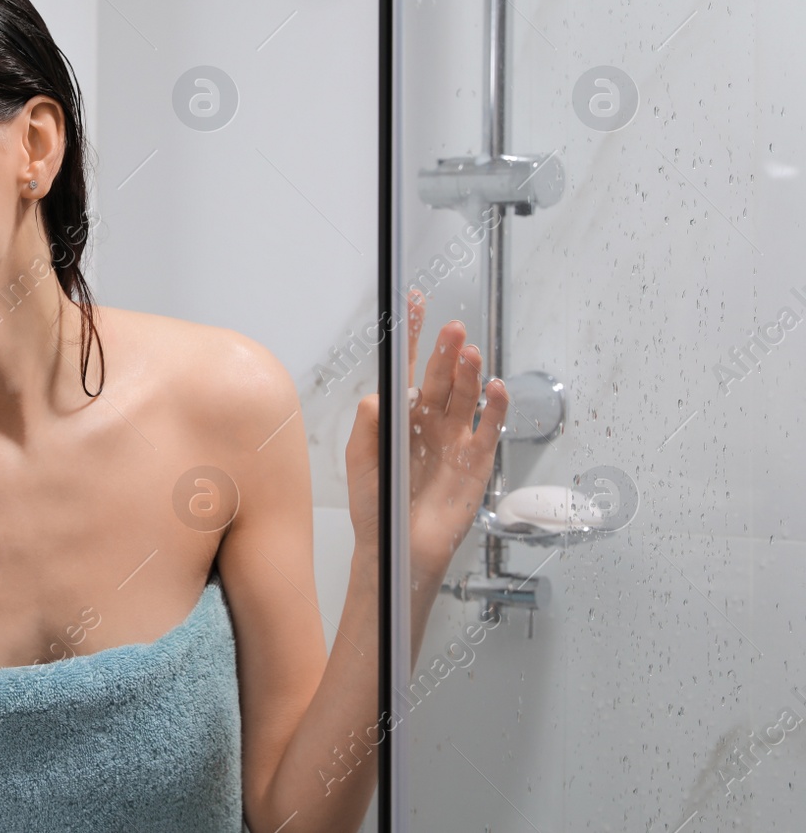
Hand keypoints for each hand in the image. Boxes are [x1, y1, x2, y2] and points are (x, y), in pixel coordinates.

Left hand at [344, 290, 507, 578]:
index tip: (415, 305)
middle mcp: (431, 422)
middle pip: (441, 377)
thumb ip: (367, 426)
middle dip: (446, 351)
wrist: (396, 549)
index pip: (410, 369)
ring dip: (469, 373)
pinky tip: (495, 387)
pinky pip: (489, 429)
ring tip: (469, 352)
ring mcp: (456, 439)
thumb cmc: (375, 506)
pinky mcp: (476, 461)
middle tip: (451, 329)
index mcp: (401, 416)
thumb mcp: (360, 461)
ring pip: (465, 396)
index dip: (414, 338)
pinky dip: (495, 408)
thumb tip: (379, 395)